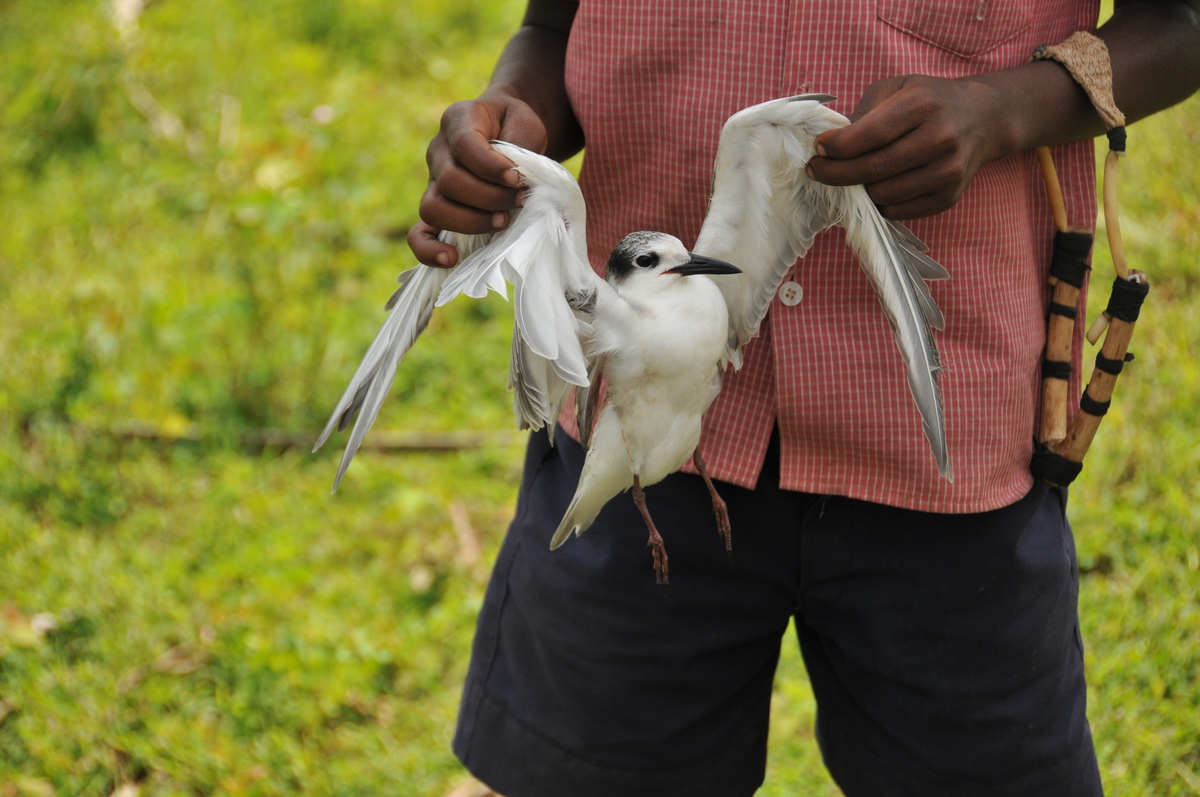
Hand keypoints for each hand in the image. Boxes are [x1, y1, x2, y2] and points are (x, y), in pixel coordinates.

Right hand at [408, 93, 548, 266]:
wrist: (510, 132)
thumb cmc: (517, 128)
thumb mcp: (526, 124)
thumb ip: (520, 146)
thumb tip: (516, 182)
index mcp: (458, 121)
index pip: (464, 145)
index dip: (489, 166)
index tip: (516, 178)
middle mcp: (438, 151)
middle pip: (449, 181)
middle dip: (489, 197)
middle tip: (519, 200)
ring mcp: (433, 181)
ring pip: (433, 208)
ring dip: (471, 221)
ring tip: (503, 221)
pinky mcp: (437, 208)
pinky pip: (419, 234)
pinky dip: (429, 249)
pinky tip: (451, 258)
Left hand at [806, 74, 1011, 219]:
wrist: (983, 119)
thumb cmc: (930, 101)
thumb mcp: (898, 89)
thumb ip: (864, 113)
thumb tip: (828, 144)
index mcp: (922, 105)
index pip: (869, 135)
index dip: (836, 146)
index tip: (818, 149)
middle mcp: (939, 138)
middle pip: (872, 168)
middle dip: (834, 173)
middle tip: (816, 170)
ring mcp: (947, 172)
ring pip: (882, 194)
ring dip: (858, 188)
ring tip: (850, 175)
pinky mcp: (948, 197)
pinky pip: (897, 211)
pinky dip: (879, 202)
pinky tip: (875, 186)